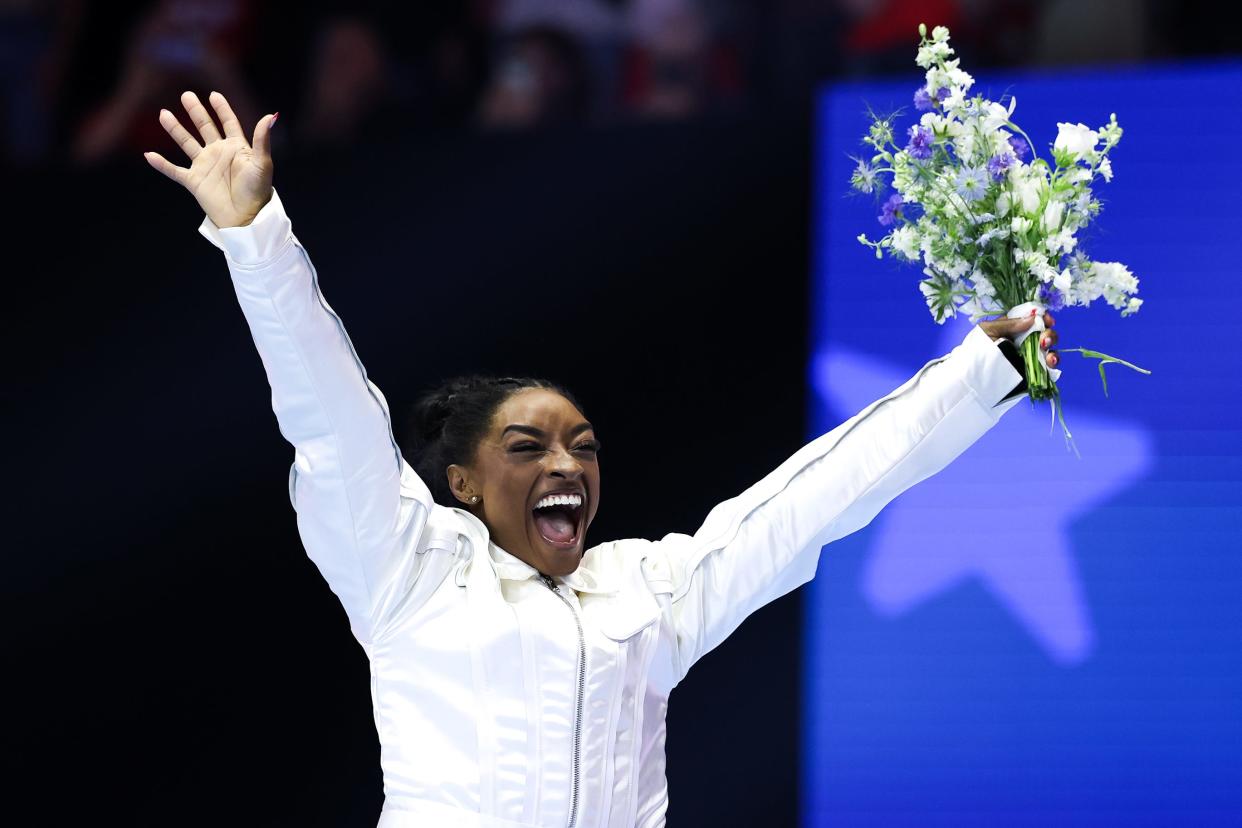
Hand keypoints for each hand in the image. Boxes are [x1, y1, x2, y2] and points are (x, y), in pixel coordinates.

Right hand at [144, 91, 275, 227]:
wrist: (246, 217)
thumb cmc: (257, 191)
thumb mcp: (262, 163)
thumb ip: (262, 139)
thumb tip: (271, 116)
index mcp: (236, 148)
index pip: (228, 123)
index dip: (222, 109)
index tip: (214, 95)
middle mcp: (219, 154)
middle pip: (205, 127)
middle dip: (196, 112)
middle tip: (186, 95)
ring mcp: (205, 166)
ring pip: (186, 143)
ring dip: (175, 129)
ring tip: (164, 113)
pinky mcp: (194, 181)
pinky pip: (174, 171)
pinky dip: (162, 164)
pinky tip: (149, 155)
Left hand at [979, 310, 1058, 368]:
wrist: (972, 379)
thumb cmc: (975, 350)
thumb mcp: (988, 330)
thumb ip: (1009, 323)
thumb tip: (1032, 318)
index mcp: (1014, 329)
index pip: (1034, 320)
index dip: (1043, 317)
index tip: (1046, 320)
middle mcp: (1024, 342)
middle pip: (1045, 334)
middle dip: (1049, 334)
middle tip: (1044, 339)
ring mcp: (1029, 358)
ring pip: (1049, 351)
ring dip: (1053, 350)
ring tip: (1048, 354)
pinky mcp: (1031, 373)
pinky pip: (1047, 368)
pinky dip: (1053, 365)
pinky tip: (1050, 362)